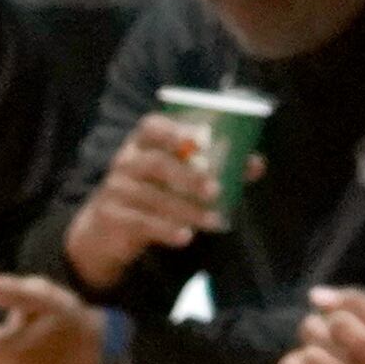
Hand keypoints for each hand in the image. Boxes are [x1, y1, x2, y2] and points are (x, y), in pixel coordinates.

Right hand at [61, 112, 229, 290]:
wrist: (108, 227)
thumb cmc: (154, 189)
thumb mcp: (178, 174)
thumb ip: (217, 165)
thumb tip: (256, 164)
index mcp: (143, 142)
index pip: (151, 126)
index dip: (173, 129)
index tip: (198, 139)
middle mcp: (126, 161)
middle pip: (156, 163)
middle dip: (188, 176)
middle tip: (216, 189)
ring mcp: (115, 189)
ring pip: (153, 198)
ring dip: (187, 210)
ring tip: (214, 220)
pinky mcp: (111, 217)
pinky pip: (140, 223)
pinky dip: (166, 230)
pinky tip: (186, 237)